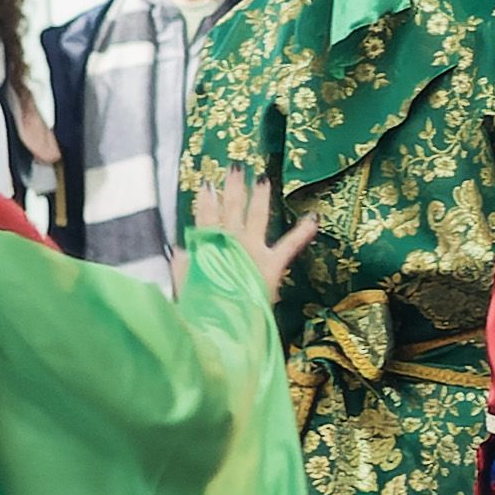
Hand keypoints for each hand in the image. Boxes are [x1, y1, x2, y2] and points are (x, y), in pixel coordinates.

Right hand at [192, 169, 318, 302]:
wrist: (221, 327)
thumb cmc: (202, 311)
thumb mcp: (186, 286)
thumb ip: (183, 266)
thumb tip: (179, 250)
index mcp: (208, 249)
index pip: (205, 219)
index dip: (206, 201)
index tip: (208, 184)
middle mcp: (230, 243)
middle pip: (231, 209)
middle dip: (234, 188)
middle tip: (237, 168)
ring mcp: (252, 250)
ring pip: (257, 216)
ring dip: (260, 197)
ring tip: (264, 179)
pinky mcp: (272, 263)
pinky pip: (291, 244)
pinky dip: (303, 232)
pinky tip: (314, 218)